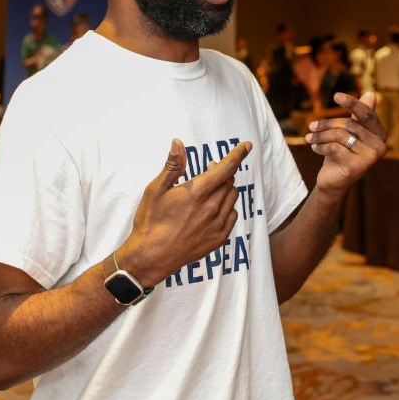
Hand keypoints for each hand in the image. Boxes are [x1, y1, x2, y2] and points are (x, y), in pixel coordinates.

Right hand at [120, 137, 251, 285]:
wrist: (151, 256)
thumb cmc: (151, 221)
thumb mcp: (155, 190)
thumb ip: (172, 166)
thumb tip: (178, 142)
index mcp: (197, 192)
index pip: (226, 167)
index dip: (238, 154)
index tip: (247, 145)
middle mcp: (212, 207)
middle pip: (229, 181)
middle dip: (222, 172)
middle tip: (209, 171)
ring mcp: (217, 224)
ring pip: (232, 197)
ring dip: (225, 189)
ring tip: (209, 191)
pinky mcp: (219, 238)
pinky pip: (232, 215)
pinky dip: (227, 207)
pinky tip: (213, 209)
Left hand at [305, 91, 386, 196]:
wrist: (334, 182)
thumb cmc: (342, 153)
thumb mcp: (349, 132)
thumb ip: (359, 115)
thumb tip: (371, 94)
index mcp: (381, 135)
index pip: (367, 114)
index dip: (352, 103)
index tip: (336, 96)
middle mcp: (380, 146)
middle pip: (350, 124)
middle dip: (327, 124)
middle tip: (311, 126)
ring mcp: (370, 158)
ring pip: (340, 135)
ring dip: (320, 135)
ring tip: (310, 138)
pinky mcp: (357, 167)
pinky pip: (334, 148)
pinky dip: (320, 146)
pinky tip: (314, 148)